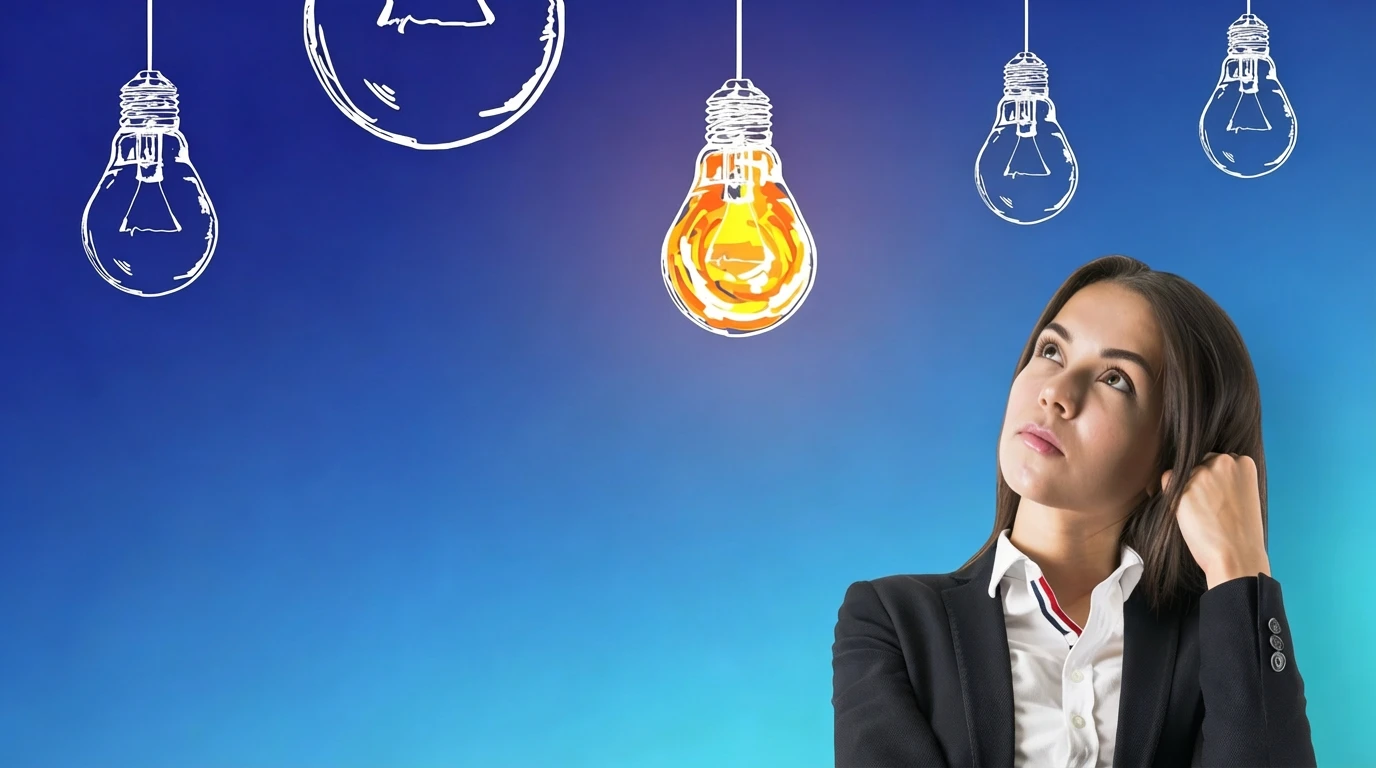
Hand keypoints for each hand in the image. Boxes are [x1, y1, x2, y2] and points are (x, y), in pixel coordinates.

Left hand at [1161, 452, 1270, 589]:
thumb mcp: (1244, 495)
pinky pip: (1167, 480)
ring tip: (1198, 512)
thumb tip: (1203, 472)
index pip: (1219, 460)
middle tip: (1207, 506)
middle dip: (1200, 480)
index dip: (1215, 480)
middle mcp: (1222, 462)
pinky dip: (1169, 493)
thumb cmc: (1242, 533)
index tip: (1218, 496)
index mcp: (1243, 462)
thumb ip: (1228, 479)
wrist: (1236, 556)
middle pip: (1200, 462)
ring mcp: (1201, 473)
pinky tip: (1182, 510)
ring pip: (1184, 472)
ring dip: (1185, 488)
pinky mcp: (1183, 488)